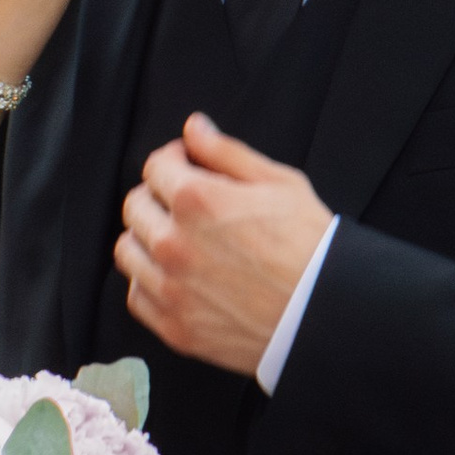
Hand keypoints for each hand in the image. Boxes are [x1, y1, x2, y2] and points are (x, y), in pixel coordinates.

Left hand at [116, 111, 332, 376]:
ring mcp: (170, 288)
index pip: (154, 167)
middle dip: (157, 196)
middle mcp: (173, 243)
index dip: (173, 160)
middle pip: (135, 206)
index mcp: (197, 200)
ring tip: (177, 239)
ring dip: (146, 238)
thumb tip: (193, 127)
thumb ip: (227, 152)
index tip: (187, 166)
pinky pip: (137, 296)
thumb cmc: (311, 245)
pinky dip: (149, 281)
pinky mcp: (174, 327)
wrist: (326, 314)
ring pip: (128, 251)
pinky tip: (176, 276)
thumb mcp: (280, 183)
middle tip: (184, 204)